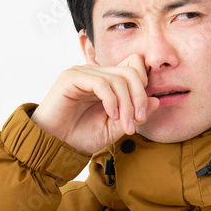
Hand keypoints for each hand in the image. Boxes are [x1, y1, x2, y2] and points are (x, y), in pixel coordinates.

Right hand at [30, 54, 160, 153]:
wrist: (53, 144)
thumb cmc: (80, 136)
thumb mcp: (114, 128)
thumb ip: (134, 115)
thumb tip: (157, 100)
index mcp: (107, 81)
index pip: (134, 66)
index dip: (144, 86)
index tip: (143, 114)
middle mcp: (96, 73)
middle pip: (131, 71)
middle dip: (139, 97)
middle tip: (138, 121)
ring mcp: (83, 73)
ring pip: (118, 78)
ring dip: (126, 104)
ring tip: (125, 125)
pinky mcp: (71, 77)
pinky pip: (101, 82)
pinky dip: (111, 100)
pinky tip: (111, 115)